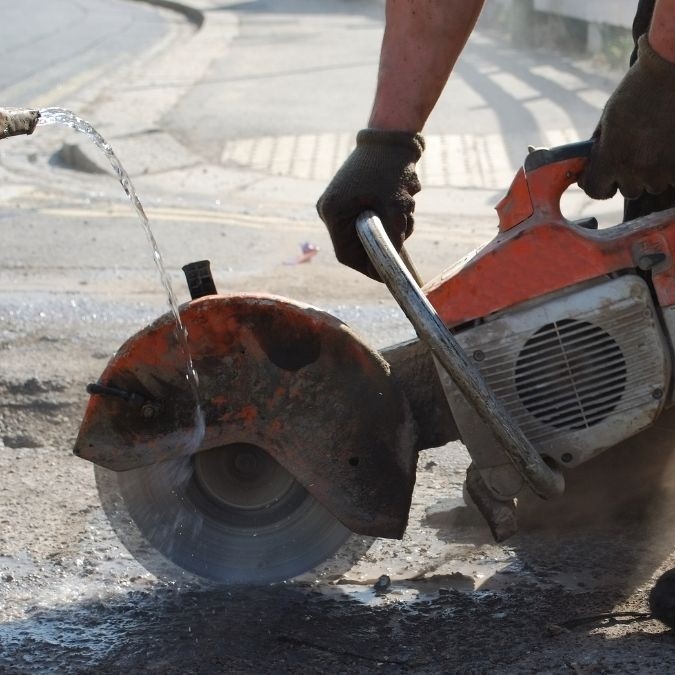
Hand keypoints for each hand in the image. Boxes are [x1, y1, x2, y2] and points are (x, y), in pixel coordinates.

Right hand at [316, 129, 423, 278]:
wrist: (393, 134)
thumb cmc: (391, 170)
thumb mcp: (394, 210)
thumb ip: (390, 242)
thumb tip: (390, 269)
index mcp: (333, 212)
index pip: (347, 255)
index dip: (370, 267)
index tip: (390, 272)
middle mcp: (331, 208)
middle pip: (358, 243)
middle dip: (385, 241)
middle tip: (405, 229)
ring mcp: (340, 201)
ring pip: (368, 230)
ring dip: (392, 225)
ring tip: (406, 205)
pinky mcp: (352, 195)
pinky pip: (370, 216)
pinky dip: (389, 214)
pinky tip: (402, 198)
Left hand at [579, 35, 674, 199]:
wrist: (670, 70)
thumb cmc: (637, 91)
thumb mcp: (607, 120)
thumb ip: (599, 148)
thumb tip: (590, 167)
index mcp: (611, 160)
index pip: (596, 191)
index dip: (598, 185)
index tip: (602, 177)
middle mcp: (636, 170)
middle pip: (629, 190)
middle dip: (629, 176)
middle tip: (636, 153)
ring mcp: (662, 170)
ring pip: (654, 185)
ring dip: (653, 172)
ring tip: (656, 145)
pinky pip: (673, 178)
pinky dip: (671, 167)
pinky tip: (669, 145)